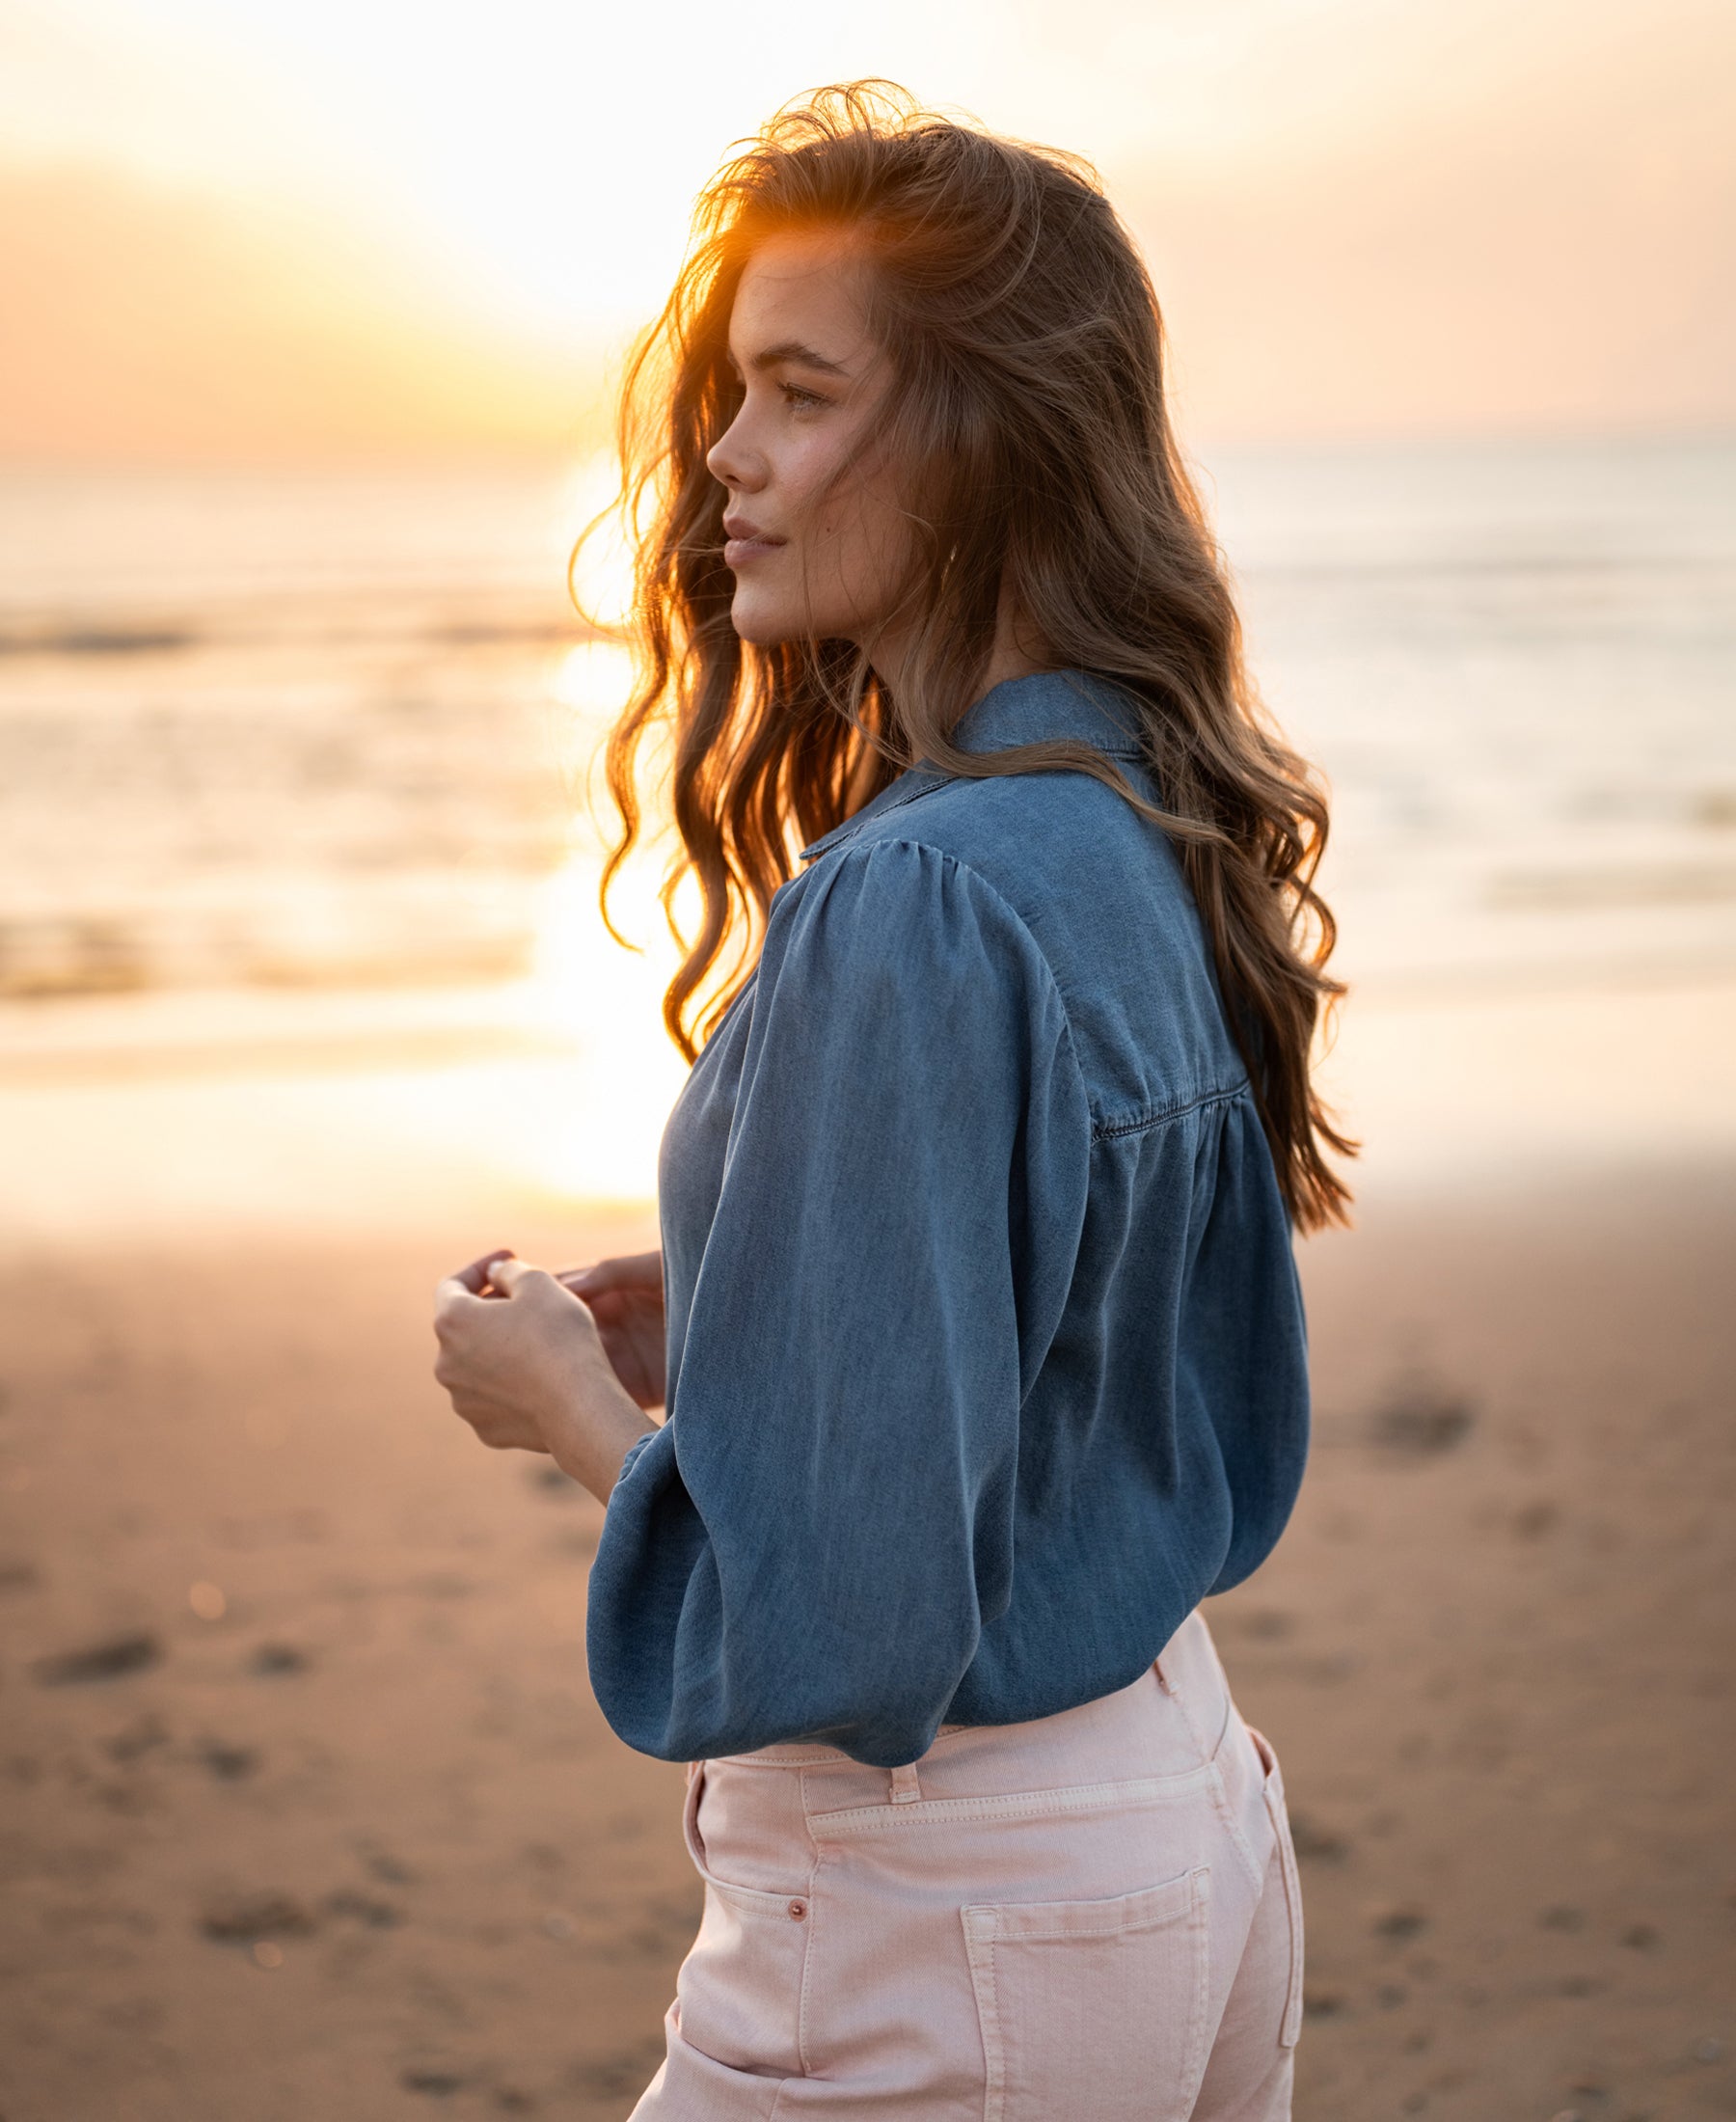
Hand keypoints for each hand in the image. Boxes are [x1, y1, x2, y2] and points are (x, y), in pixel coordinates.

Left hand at [432, 1250, 655, 1503]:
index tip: (508, 1259)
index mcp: (452, 1321)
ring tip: (539, 1344)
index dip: (481, 1269)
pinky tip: (542, 1379)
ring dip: (500, 1349)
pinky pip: (494, 1398)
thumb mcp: (539, 1282)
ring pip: (478, 1365)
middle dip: (491, 1311)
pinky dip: (510, 1384)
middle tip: (528, 1302)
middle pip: (463, 1327)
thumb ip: (509, 1270)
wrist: (579, 1408)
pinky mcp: (485, 1429)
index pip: (452, 1285)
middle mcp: (445, 1363)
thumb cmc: (559, 1338)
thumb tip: (495, 1274)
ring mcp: (463, 1401)